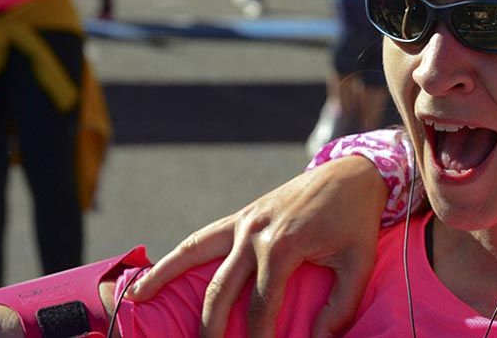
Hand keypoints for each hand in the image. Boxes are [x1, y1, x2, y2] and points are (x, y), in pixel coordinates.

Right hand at [126, 157, 389, 337]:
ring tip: (137, 302)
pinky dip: (177, 256)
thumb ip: (341, 305)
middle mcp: (255, 233)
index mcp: (282, 246)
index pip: (261, 307)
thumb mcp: (359, 263)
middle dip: (211, 329)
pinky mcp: (242, 215)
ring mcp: (245, 221)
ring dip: (166, 279)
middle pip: (221, 292)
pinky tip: (153, 275)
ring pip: (196, 254)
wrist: (352, 174)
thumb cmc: (357, 221)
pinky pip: (203, 237)